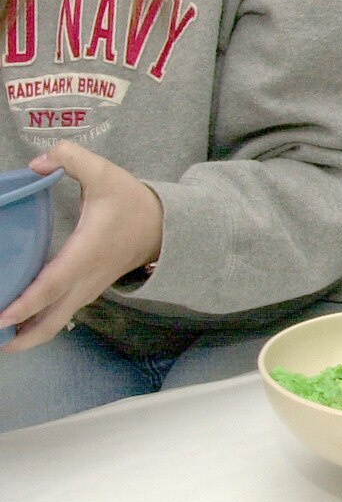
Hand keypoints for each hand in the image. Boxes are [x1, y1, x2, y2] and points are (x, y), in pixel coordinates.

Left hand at [0, 143, 163, 351]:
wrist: (166, 226)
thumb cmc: (132, 202)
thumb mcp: (105, 173)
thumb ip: (72, 159)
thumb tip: (36, 163)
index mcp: (86, 253)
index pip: (52, 284)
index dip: (26, 302)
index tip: (1, 316)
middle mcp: (86, 278)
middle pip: (53, 318)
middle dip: (23, 336)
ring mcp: (89, 288)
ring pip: (58, 321)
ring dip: (30, 335)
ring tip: (2, 342)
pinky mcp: (89, 290)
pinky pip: (63, 313)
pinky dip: (41, 323)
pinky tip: (22, 325)